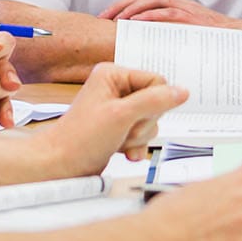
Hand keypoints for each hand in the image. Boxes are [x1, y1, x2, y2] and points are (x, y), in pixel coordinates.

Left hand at [33, 63, 188, 174]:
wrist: (59, 166)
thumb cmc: (79, 139)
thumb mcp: (121, 115)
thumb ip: (154, 101)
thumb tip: (183, 91)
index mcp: (114, 74)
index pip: (157, 81)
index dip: (154, 104)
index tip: (136, 117)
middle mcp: (116, 88)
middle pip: (156, 102)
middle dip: (144, 123)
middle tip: (124, 131)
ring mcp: (118, 109)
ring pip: (152, 120)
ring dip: (139, 137)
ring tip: (119, 141)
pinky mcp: (119, 127)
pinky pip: (143, 133)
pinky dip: (137, 145)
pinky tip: (125, 152)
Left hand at [99, 0, 235, 27]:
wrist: (241, 37)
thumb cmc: (215, 40)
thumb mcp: (188, 35)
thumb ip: (171, 36)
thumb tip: (149, 49)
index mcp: (175, 6)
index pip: (144, 0)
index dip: (124, 6)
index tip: (108, 17)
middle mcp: (177, 3)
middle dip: (120, 6)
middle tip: (103, 17)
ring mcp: (184, 8)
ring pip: (151, 1)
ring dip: (130, 9)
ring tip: (115, 19)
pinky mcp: (190, 17)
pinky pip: (165, 12)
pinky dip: (148, 16)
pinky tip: (135, 23)